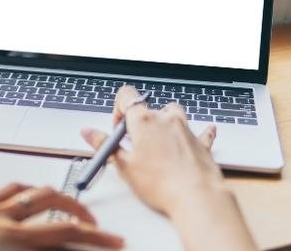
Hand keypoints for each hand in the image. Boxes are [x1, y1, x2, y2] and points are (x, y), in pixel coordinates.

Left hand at [0, 182, 123, 249]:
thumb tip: (49, 247)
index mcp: (8, 240)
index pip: (64, 234)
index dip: (95, 238)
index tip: (114, 241)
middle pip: (52, 201)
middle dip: (79, 211)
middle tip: (92, 224)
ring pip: (28, 191)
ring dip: (52, 196)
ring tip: (63, 205)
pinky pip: (1, 192)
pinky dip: (19, 193)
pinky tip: (18, 199)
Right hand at [81, 86, 221, 214]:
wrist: (195, 196)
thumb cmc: (160, 184)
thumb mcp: (123, 165)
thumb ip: (104, 145)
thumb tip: (88, 133)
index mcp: (143, 121)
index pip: (127, 96)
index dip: (118, 109)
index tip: (118, 127)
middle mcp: (165, 119)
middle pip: (148, 108)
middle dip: (138, 123)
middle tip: (133, 144)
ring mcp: (185, 129)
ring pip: (172, 113)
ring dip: (164, 122)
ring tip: (158, 142)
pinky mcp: (200, 142)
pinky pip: (199, 130)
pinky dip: (195, 132)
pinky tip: (202, 132)